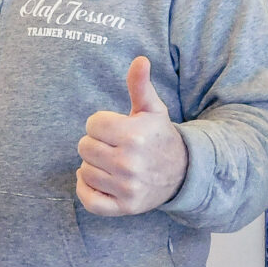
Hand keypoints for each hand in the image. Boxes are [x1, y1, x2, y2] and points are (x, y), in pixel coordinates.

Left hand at [76, 56, 187, 215]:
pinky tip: (96, 179)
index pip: (92, 124)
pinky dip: (86, 190)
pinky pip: (88, 200)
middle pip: (84, 147)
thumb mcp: (152, 109)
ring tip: (112, 162)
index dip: (101, 123)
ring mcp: (127, 188)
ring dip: (93, 165)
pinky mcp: (124, 207)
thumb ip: (140, 85)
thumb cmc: (159, 136)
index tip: (115, 128)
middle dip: (96, 143)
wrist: (183, 173)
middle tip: (113, 146)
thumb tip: (140, 59)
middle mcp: (130, 164)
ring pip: (84, 171)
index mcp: (134, 136)